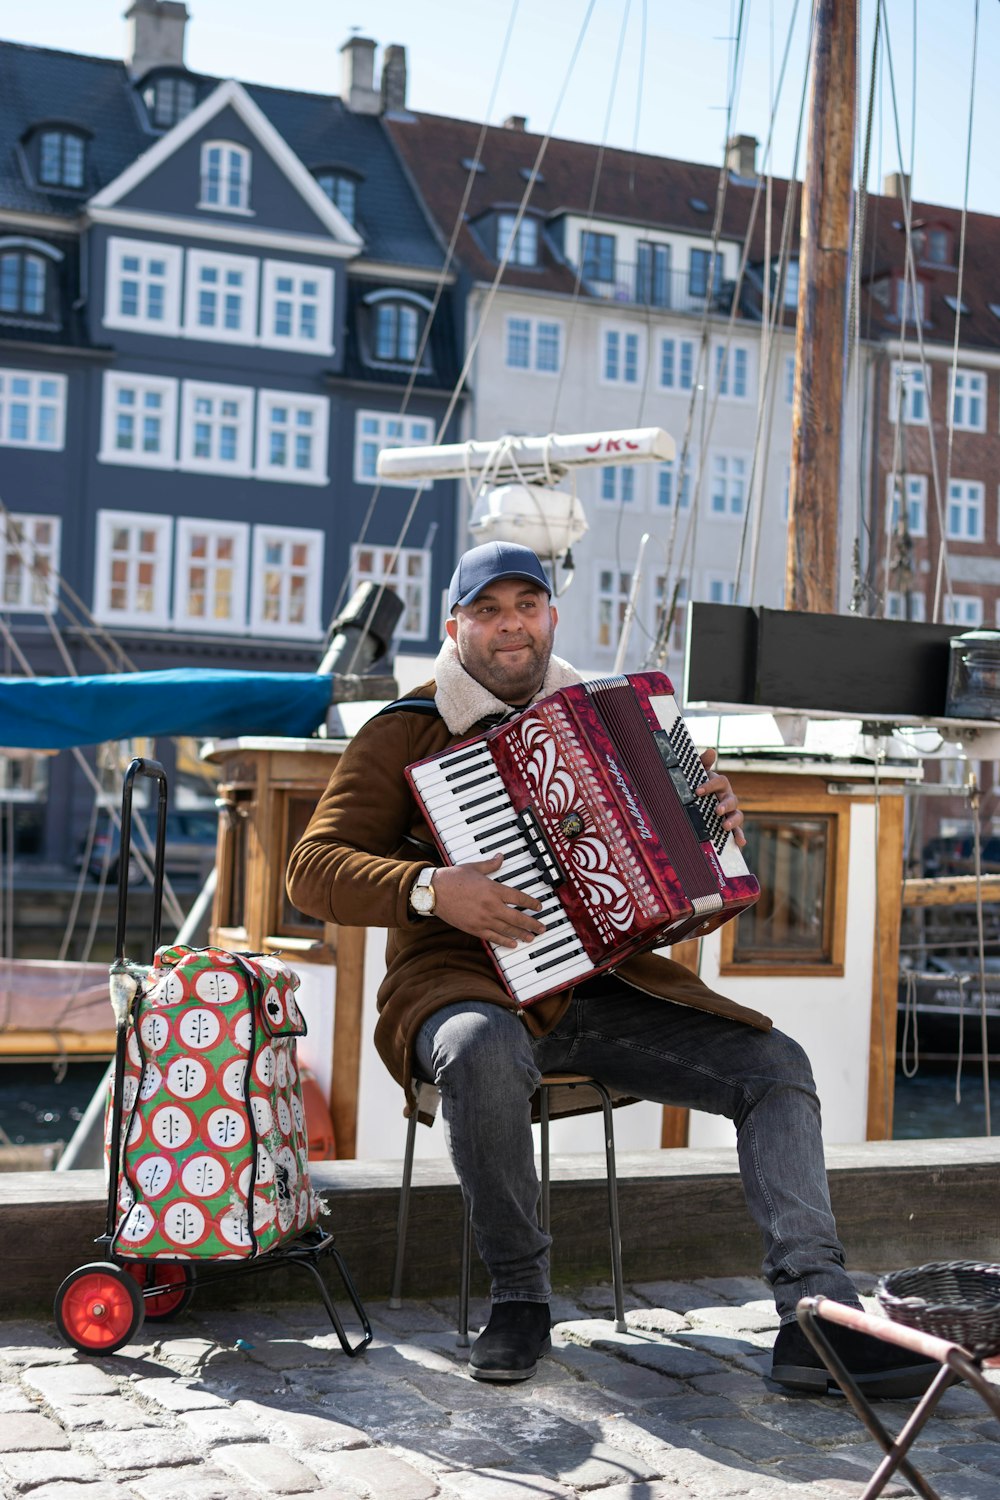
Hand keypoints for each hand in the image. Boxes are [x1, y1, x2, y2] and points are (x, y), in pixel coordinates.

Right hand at [432, 855, 547, 946]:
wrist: (434, 891)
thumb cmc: (452, 879)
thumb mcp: (474, 867)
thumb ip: (490, 865)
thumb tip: (500, 857)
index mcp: (493, 889)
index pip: (519, 898)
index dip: (531, 903)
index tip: (539, 907)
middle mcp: (491, 905)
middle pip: (518, 917)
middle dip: (532, 923)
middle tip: (542, 928)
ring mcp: (483, 919)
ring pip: (508, 929)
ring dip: (522, 934)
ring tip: (532, 938)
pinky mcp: (474, 928)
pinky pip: (493, 937)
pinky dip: (505, 941)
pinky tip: (513, 944)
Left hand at [697, 748, 745, 847]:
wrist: (698, 802)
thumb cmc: (699, 786)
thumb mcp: (699, 774)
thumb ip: (703, 763)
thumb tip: (711, 750)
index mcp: (720, 785)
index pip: (720, 781)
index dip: (710, 785)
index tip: (698, 791)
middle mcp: (728, 798)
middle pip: (732, 800)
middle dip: (725, 805)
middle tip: (717, 811)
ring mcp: (731, 812)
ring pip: (737, 815)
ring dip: (733, 821)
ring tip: (725, 827)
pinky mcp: (730, 826)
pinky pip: (738, 831)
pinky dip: (739, 836)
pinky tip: (740, 843)